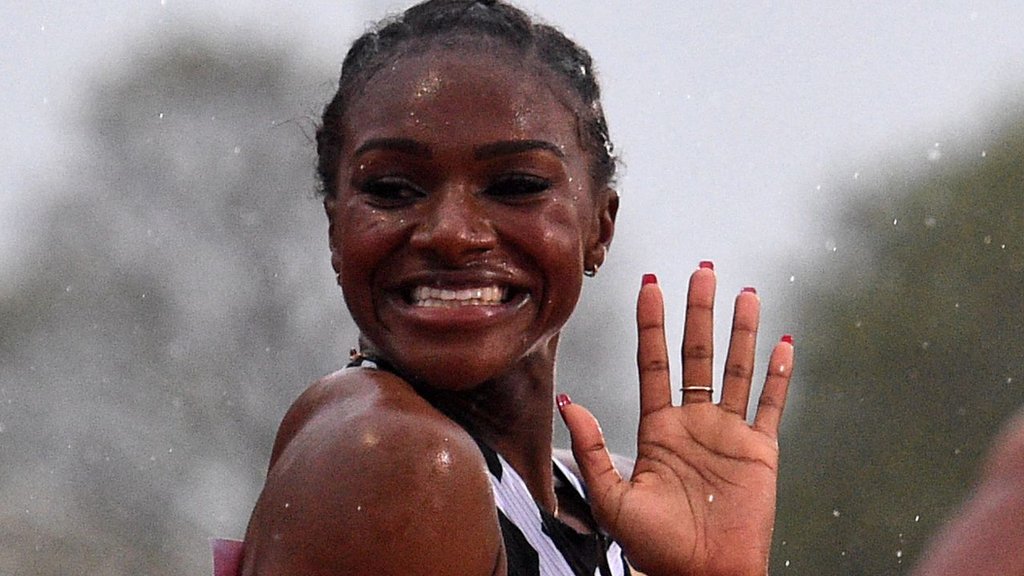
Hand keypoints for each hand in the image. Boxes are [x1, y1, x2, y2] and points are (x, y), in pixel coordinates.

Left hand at [559, 266, 793, 575]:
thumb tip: (567, 401)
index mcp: (657, 427)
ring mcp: (728, 433)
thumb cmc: (654, 548)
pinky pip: (771, 405)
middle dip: (698, 311)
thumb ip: (593, 449)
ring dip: (741, 331)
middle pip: (696, 353)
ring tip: (744, 291)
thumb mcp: (612, 498)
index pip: (653, 361)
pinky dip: (779, 375)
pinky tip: (784, 342)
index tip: (649, 284)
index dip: (652, 323)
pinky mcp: (760, 451)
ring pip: (736, 369)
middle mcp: (693, 421)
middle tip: (702, 269)